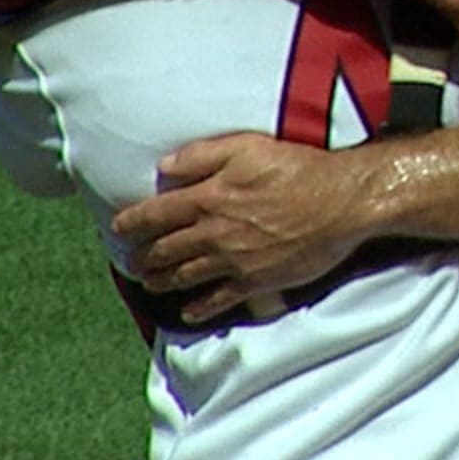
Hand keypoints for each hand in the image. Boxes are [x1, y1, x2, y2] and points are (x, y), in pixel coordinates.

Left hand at [111, 133, 378, 324]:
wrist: (340, 203)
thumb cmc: (298, 169)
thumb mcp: (248, 147)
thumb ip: (202, 155)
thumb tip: (166, 165)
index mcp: (208, 198)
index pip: (155, 213)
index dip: (131, 222)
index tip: (118, 228)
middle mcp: (214, 233)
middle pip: (165, 250)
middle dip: (142, 257)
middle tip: (131, 262)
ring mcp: (233, 261)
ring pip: (185, 275)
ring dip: (162, 281)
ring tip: (151, 283)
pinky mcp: (256, 281)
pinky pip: (219, 299)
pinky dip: (199, 308)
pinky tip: (188, 313)